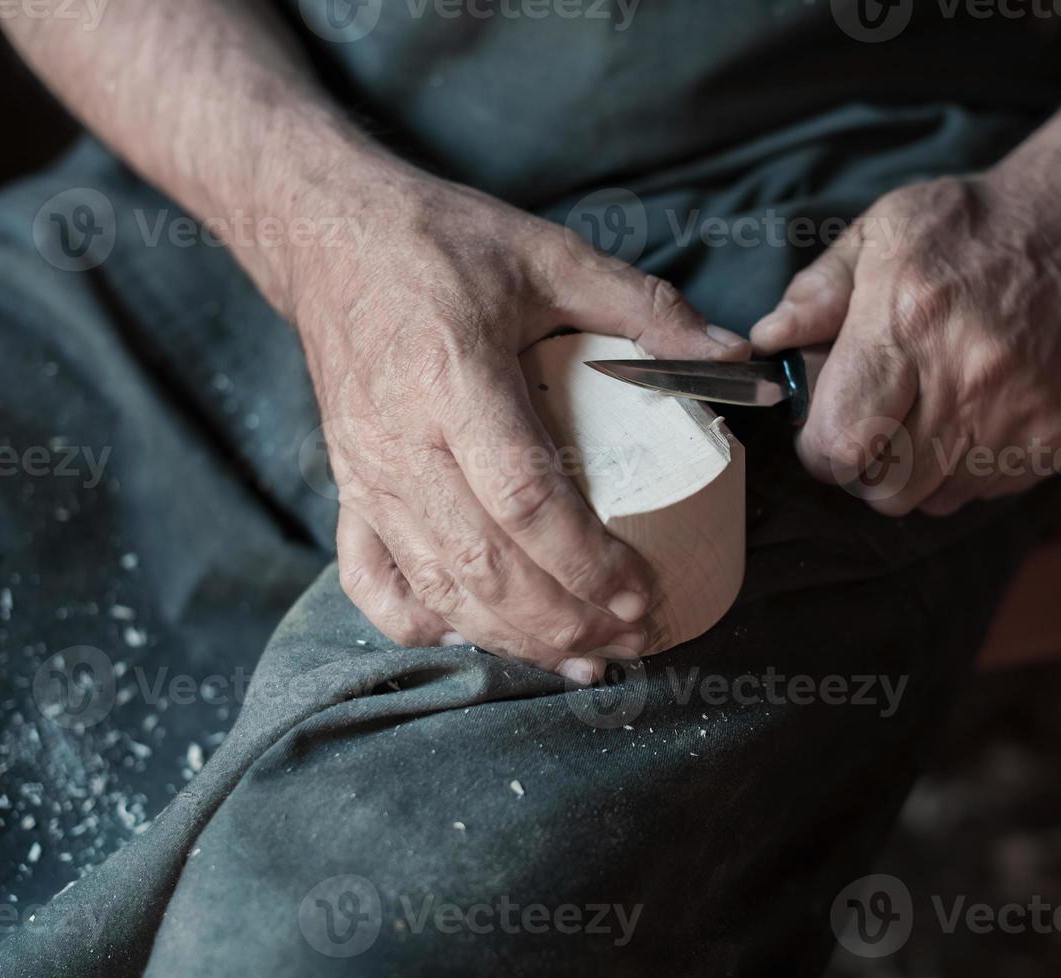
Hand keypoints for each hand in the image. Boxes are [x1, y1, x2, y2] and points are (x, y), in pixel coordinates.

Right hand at [288, 160, 749, 682]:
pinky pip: (372, 581)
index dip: (587, 562)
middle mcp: (401, 438)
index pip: (525, 499)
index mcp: (454, 376)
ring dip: (512, 638)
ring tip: (582, 658)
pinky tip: (480, 637)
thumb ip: (644, 308)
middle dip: (564, 619)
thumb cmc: (439, 242)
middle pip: (483, 564)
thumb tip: (733, 353)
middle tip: (632, 638)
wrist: (327, 236)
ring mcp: (364, 473)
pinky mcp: (345, 487)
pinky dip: (424, 623)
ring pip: (436, 587)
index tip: (644, 592)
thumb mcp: (549, 256)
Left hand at [749, 169, 1060, 514]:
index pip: (839, 443)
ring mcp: (1022, 414)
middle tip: (872, 426)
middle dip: (864, 467)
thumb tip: (770, 342)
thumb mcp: (885, 230)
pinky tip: (976, 414)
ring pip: (935, 498)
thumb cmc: (979, 226)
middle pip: (884, 487)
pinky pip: (988, 490)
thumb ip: (819, 291)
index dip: (820, 450)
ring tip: (928, 414)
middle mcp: (968, 377)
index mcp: (909, 322)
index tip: (823, 429)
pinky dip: (970, 468)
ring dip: (918, 471)